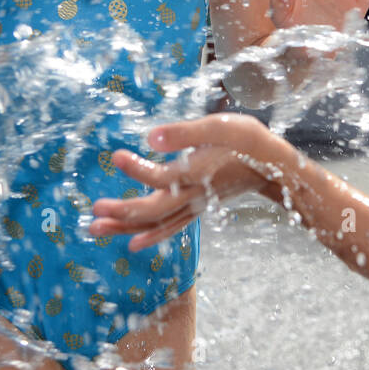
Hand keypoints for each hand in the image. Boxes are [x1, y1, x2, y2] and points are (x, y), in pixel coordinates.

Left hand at [90, 113, 290, 251]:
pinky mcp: (197, 208)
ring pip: (157, 223)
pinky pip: (170, 227)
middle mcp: (193, 195)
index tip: (114, 157)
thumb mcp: (220, 127)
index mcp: (197, 174)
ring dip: (126, 227)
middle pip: (153, 211)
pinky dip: (150, 235)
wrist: (275, 167)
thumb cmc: (248, 142)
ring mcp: (195, 205)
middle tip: (93, 211)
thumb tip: (149, 137)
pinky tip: (132, 242)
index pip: (160, 177)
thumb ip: (184, 133)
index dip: (136, 170)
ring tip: (96, 229)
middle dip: (122, 213)